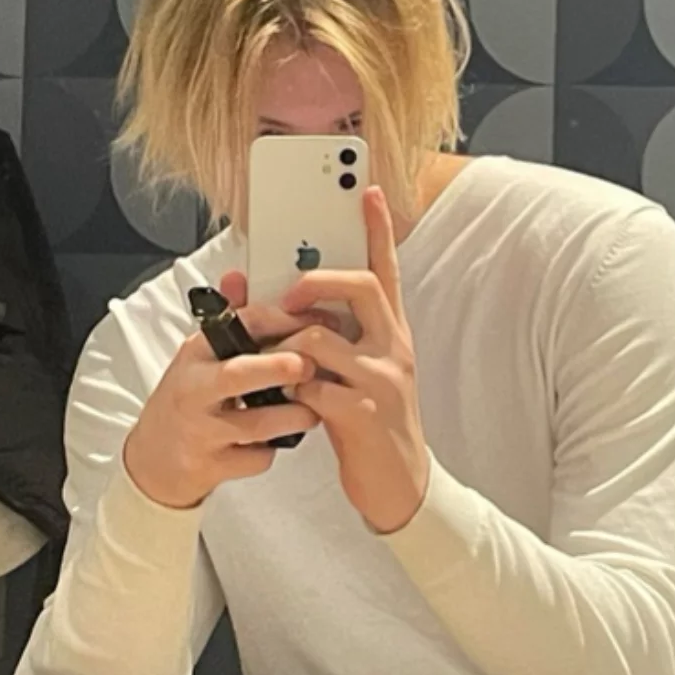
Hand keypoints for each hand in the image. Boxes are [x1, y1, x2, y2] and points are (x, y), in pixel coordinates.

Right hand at [123, 284, 322, 509]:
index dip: (284, 321)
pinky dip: (275, 450)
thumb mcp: (201, 356)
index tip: (319, 324)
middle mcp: (194, 389)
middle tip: (310, 365)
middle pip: (239, 374)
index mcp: (195, 353)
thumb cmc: (189, 399)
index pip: (241, 324)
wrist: (154, 461)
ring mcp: (200, 430)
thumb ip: (226, 318)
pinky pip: (257, 458)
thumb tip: (238, 276)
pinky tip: (282, 441)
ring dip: (294, 415)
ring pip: (257, 424)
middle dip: (280, 367)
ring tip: (313, 409)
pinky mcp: (210, 466)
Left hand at [225, 187, 428, 533]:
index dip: (377, 229)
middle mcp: (393, 347)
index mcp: (392, 333)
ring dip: (284, 348)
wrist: (401, 484)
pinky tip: (289, 403)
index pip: (387, 270)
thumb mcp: (362, 372)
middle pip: (360, 286)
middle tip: (286, 295)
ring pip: (320, 338)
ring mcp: (382, 378)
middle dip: (315, 280)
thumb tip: (294, 309)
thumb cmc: (372, 422)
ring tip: (273, 366)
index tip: (368, 190)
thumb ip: (338, 338)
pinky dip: (289, 391)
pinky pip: (311, 386)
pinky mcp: (362, 412)